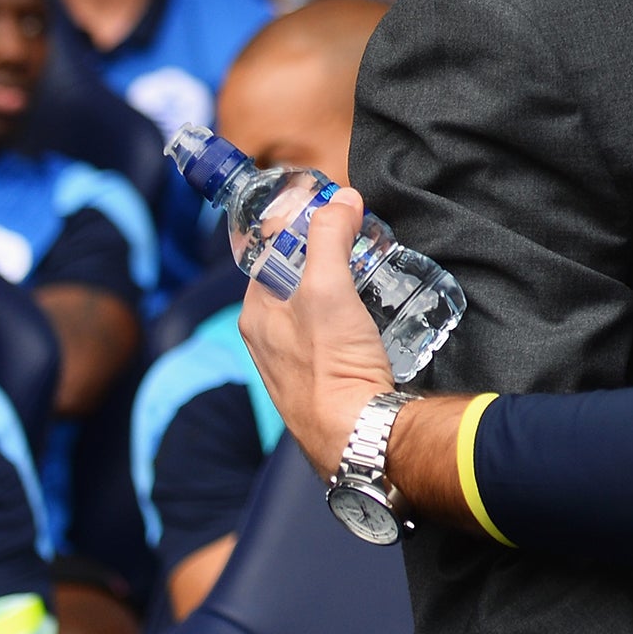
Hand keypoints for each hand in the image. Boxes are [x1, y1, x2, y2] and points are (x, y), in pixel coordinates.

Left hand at [239, 189, 394, 475]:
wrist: (358, 434)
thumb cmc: (331, 366)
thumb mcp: (328, 288)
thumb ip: (330, 237)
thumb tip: (341, 199)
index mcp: (256, 315)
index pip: (269, 255)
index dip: (296, 229)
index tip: (328, 212)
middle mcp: (268, 339)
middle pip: (296, 280)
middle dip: (327, 257)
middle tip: (361, 240)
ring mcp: (296, 362)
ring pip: (317, 308)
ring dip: (343, 286)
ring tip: (375, 272)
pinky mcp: (325, 379)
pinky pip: (334, 334)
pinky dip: (353, 316)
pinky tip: (376, 315)